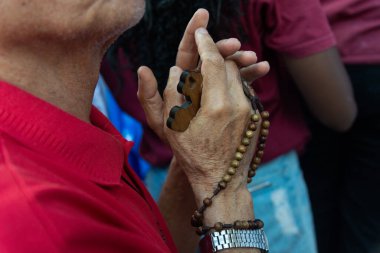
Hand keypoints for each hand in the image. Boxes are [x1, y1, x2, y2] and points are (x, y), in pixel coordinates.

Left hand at [137, 9, 268, 140]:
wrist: (202, 158)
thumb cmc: (176, 141)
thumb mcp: (159, 121)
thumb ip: (148, 97)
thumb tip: (143, 68)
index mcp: (182, 79)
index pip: (188, 52)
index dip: (193, 34)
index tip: (202, 17)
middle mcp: (200, 80)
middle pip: (212, 57)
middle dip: (223, 48)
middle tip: (236, 45)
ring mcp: (218, 88)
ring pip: (229, 67)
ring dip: (240, 59)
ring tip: (253, 58)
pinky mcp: (232, 97)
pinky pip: (242, 82)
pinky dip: (251, 73)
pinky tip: (262, 68)